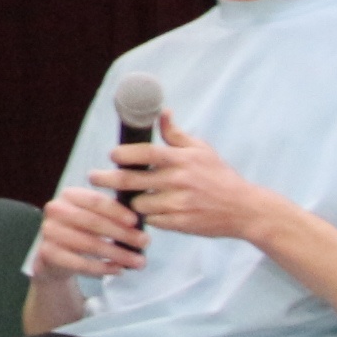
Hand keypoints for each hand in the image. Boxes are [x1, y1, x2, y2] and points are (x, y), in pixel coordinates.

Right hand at [33, 182, 147, 278]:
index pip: (95, 200)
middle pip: (94, 223)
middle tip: (144, 243)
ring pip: (90, 245)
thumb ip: (111, 213)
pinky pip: (81, 264)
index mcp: (70, 195)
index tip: (136, 222)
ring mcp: (49, 232)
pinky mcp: (48, 254)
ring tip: (138, 262)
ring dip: (118, 254)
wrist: (53, 255)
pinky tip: (118, 270)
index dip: (117, 211)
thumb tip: (140, 222)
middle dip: (123, 234)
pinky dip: (102, 268)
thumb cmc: (81, 230)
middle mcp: (56, 210)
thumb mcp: (92, 215)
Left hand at [94, 114, 276, 242]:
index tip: (112, 155)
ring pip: (139, 203)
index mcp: (182, 159)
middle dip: (108, 178)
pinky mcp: (180, 224)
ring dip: (132, 201)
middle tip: (93, 177)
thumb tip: (162, 112)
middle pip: (133, 180)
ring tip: (133, 197)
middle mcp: (179, 180)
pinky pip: (152, 221)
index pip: (147, 153)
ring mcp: (179, 204)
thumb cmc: (219, 176)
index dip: (125, 154)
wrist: (244, 209)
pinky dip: (149, 216)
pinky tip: (151, 212)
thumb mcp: (202, 150)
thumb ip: (177, 135)